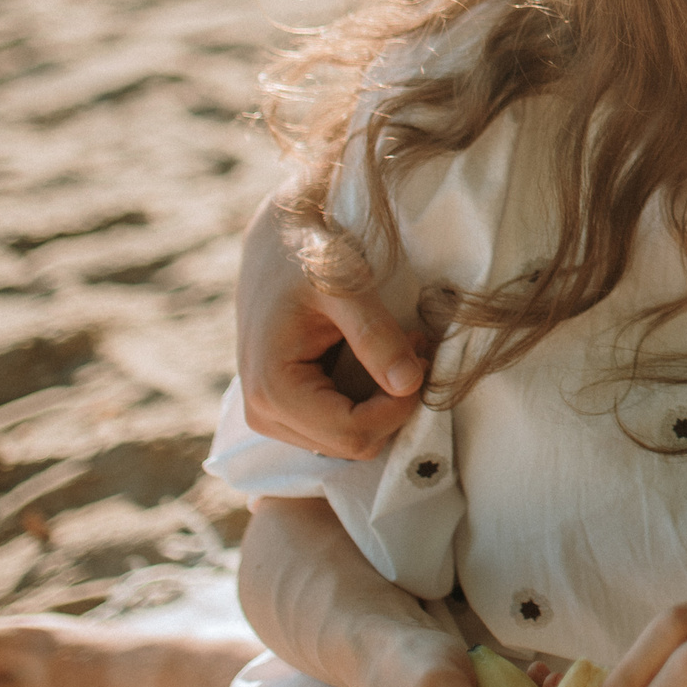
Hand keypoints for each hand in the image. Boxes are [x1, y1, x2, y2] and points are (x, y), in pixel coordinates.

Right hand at [235, 188, 424, 457]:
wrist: (277, 242)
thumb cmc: (309, 257)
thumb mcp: (346, 288)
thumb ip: (376, 337)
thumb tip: (410, 385)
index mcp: (272, 391)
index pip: (353, 434)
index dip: (399, 407)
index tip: (422, 357)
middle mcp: (264, 415)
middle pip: (354, 444)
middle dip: (394, 402)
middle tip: (414, 346)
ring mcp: (272, 416)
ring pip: (351, 438)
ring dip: (384, 400)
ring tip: (399, 345)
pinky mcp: (287, 409)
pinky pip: (342, 424)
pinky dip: (370, 397)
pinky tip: (379, 356)